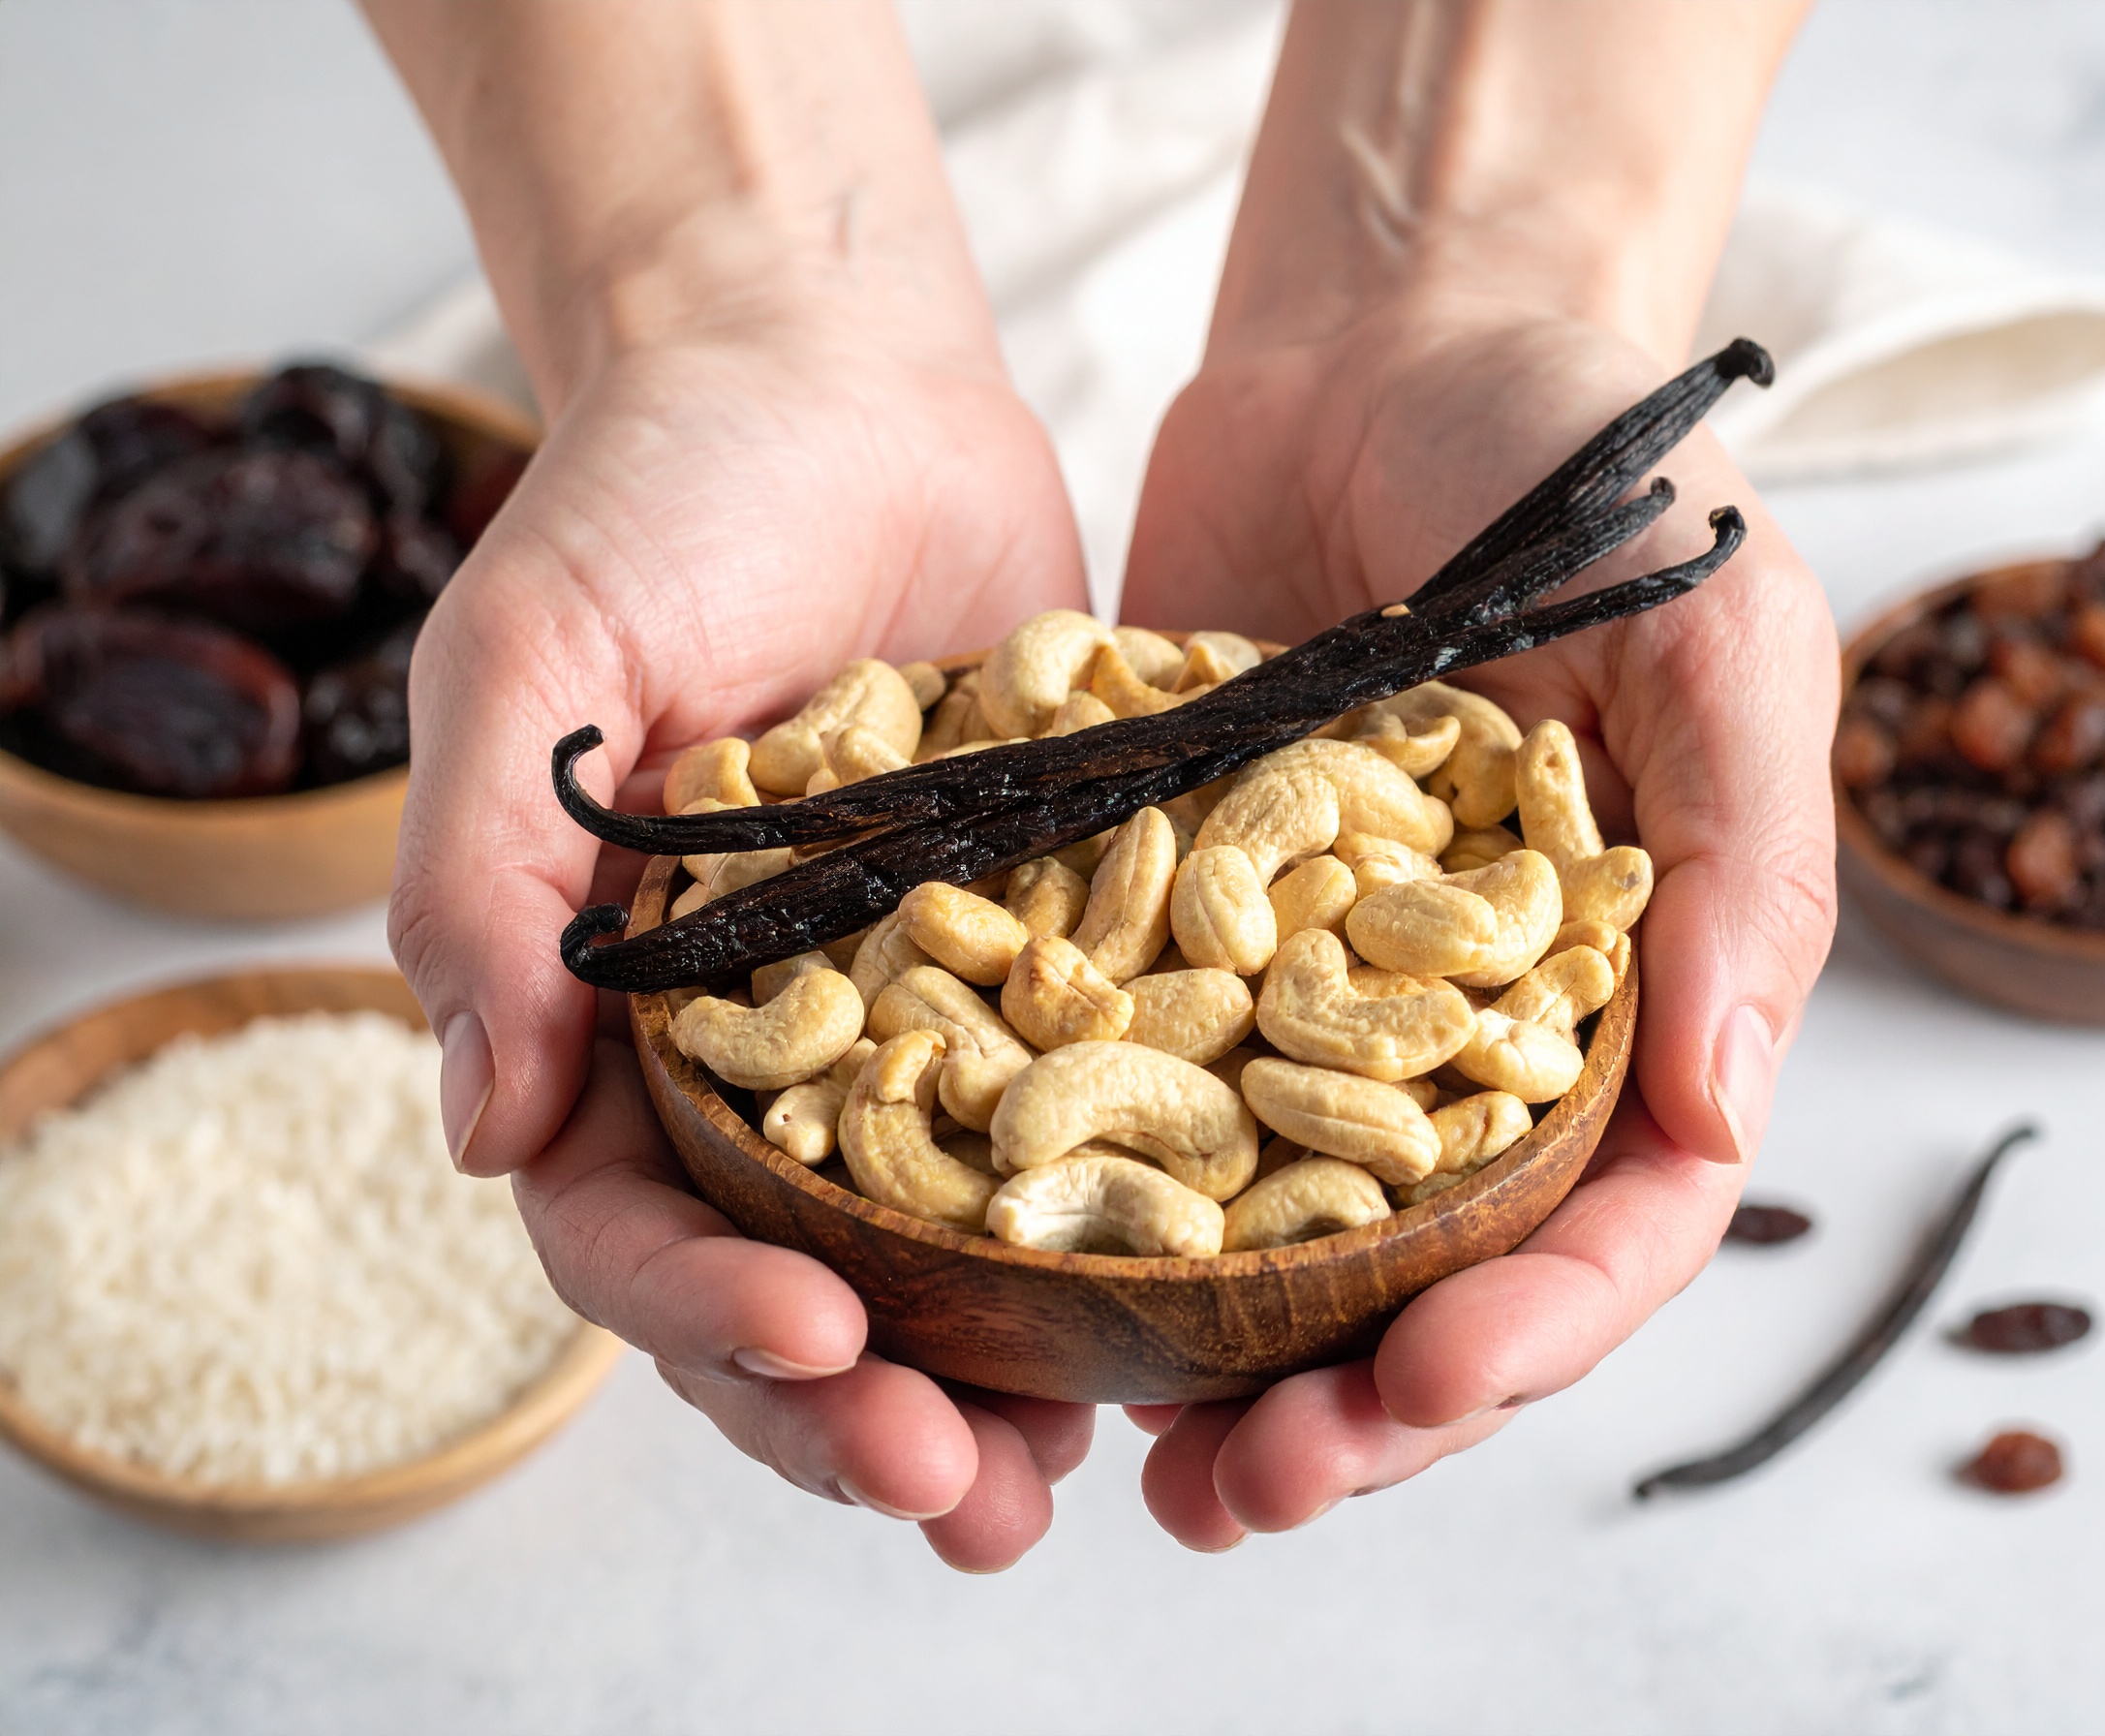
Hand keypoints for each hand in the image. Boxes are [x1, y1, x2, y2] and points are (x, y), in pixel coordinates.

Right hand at [390, 313, 1097, 1568]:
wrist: (834, 382)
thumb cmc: (655, 498)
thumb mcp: (533, 662)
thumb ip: (482, 878)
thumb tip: (474, 1118)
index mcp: (609, 1015)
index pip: (625, 1223)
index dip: (705, 1312)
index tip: (818, 1341)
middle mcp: (754, 1049)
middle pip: (783, 1284)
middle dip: (856, 1409)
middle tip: (963, 1502)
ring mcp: (904, 1017)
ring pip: (929, 1252)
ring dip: (988, 1377)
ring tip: (1062, 1482)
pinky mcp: (1039, 961)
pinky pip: (1069, 1123)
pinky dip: (1105, 1233)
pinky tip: (1177, 1312)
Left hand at [1118, 299, 1839, 1545]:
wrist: (1387, 340)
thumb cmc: (1581, 465)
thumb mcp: (1715, 631)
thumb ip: (1748, 864)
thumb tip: (1732, 1118)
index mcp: (1620, 994)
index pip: (1604, 1222)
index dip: (1526, 1331)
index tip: (1415, 1388)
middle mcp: (1461, 1025)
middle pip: (1426, 1274)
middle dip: (1353, 1405)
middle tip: (1243, 1491)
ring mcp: (1308, 990)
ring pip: (1272, 1234)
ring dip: (1208, 1362)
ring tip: (1116, 1464)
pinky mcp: (1169, 927)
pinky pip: (1130, 1092)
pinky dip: (1083, 1196)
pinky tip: (1006, 1276)